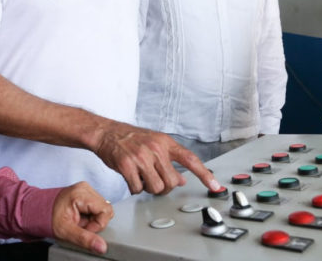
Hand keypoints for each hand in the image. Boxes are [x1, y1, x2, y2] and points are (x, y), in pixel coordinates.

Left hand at [51, 182, 113, 254]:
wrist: (37, 209)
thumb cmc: (48, 218)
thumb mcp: (66, 231)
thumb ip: (85, 238)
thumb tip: (102, 247)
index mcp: (81, 193)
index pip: (106, 211)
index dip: (97, 225)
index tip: (83, 228)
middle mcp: (85, 187)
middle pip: (105, 208)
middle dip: (95, 222)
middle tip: (79, 225)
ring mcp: (85, 188)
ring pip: (102, 208)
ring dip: (92, 219)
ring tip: (78, 220)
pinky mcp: (84, 192)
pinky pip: (96, 206)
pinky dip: (89, 214)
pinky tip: (79, 216)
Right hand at [94, 121, 220, 194]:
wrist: (106, 132)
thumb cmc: (130, 138)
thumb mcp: (154, 144)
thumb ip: (169, 160)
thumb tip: (182, 180)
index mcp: (165, 142)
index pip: (190, 159)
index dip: (204, 174)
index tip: (215, 186)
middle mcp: (155, 148)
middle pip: (172, 181)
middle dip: (164, 186)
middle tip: (154, 179)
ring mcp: (140, 157)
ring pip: (156, 188)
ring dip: (149, 188)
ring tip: (141, 177)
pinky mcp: (126, 165)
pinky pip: (137, 188)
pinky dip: (135, 188)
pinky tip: (130, 178)